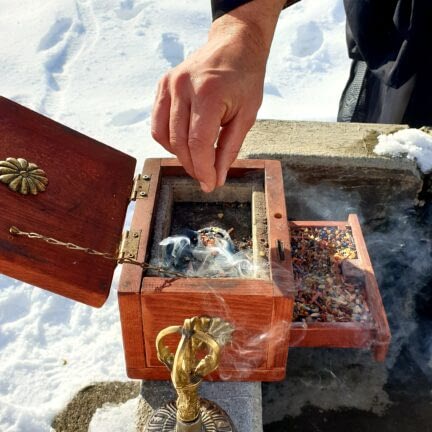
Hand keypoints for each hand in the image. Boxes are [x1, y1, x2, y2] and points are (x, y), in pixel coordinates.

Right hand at [152, 0, 284, 191]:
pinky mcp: (162, 85)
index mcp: (208, 93)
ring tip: (197, 162)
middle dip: (193, 166)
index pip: (198, 144)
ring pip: (164, 136)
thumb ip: (229, 149)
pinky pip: (158, 123)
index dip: (203, 170)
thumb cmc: (245, 78)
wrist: (234, 45)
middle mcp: (183, 87)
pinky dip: (169, 140)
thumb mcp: (247, 115)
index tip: (210, 184)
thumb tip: (216, 178)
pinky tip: (184, 144)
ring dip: (179, 155)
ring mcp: (169, 84)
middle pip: (179, 143)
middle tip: (206, 177)